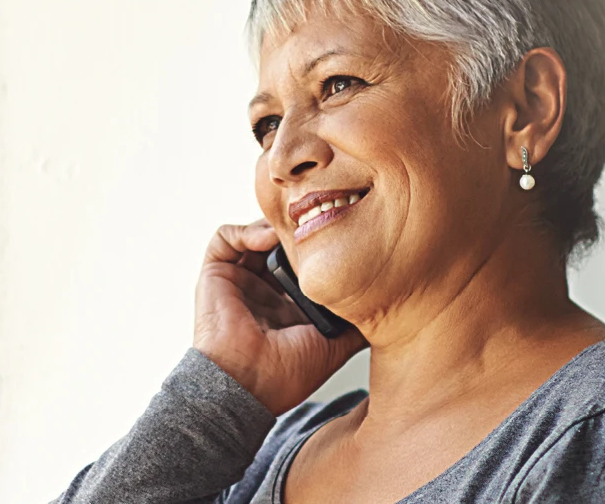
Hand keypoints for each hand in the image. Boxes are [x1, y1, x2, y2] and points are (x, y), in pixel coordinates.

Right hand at [193, 220, 367, 414]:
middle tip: (319, 222)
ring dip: (275, 226)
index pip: (304, 265)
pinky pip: (226, 238)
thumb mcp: (335, 345)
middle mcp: (262, 290)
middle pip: (281, 245)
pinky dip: (246, 231)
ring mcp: (238, 282)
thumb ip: (357, 324)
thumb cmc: (285, 374)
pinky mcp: (216, 274)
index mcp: (287, 306)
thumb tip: (388, 306)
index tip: (338, 238)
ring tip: (295, 229)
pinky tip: (267, 239)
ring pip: (256, 235)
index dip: (319, 249)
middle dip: (299, 231)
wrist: (246, 384)